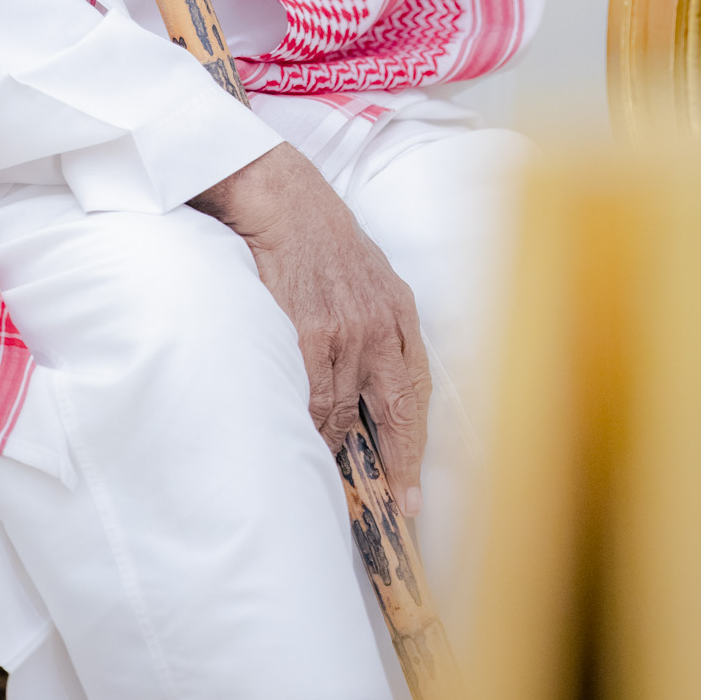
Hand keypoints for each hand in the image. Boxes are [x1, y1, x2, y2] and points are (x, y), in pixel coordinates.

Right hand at [192, 143, 429, 512]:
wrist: (284, 199)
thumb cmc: (321, 237)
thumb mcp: (369, 276)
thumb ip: (376, 324)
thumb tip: (370, 380)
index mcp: (400, 313)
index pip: (416, 394)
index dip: (415, 446)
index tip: (411, 491)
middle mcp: (380, 327)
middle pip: (390, 415)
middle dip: (392, 463)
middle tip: (392, 500)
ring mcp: (345, 333)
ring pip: (339, 412)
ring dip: (331, 445)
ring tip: (322, 466)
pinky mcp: (308, 333)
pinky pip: (307, 397)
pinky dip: (303, 423)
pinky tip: (297, 436)